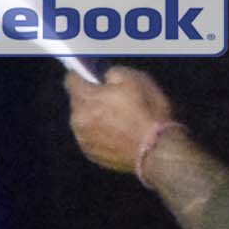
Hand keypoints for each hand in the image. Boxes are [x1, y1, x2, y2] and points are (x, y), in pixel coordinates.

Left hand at [61, 62, 179, 173]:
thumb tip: (105, 78)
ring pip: (82, 121)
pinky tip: (117, 136)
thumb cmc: (148, 113)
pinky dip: (98, 135)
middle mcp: (78, 119)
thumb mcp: (135, 79)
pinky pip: (90, 138)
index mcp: (86, 98)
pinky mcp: (91, 155)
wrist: (158, 150)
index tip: (90, 77)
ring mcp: (83, 139)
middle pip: (77, 102)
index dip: (81, 76)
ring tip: (117, 121)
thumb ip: (113, 73)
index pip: (71, 80)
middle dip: (90, 99)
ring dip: (93, 118)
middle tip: (112, 101)